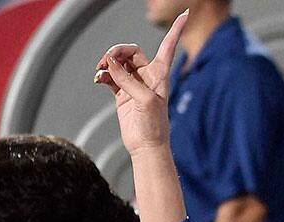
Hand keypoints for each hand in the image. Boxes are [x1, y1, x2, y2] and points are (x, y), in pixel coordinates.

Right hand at [93, 10, 187, 155]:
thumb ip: (128, 80)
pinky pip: (110, 76)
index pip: (169, 45)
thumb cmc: (154, 126)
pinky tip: (98, 79)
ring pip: (118, 63)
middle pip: (130, 51)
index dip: (176, 29)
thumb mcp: (145, 100)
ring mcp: (134, 84)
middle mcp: (148, 76)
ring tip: (100, 71)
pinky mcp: (122, 94)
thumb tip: (110, 64)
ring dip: (107, 63)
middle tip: (107, 60)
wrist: (147, 146)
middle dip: (117, 51)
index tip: (185, 13)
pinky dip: (103, 75)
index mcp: (161, 74)